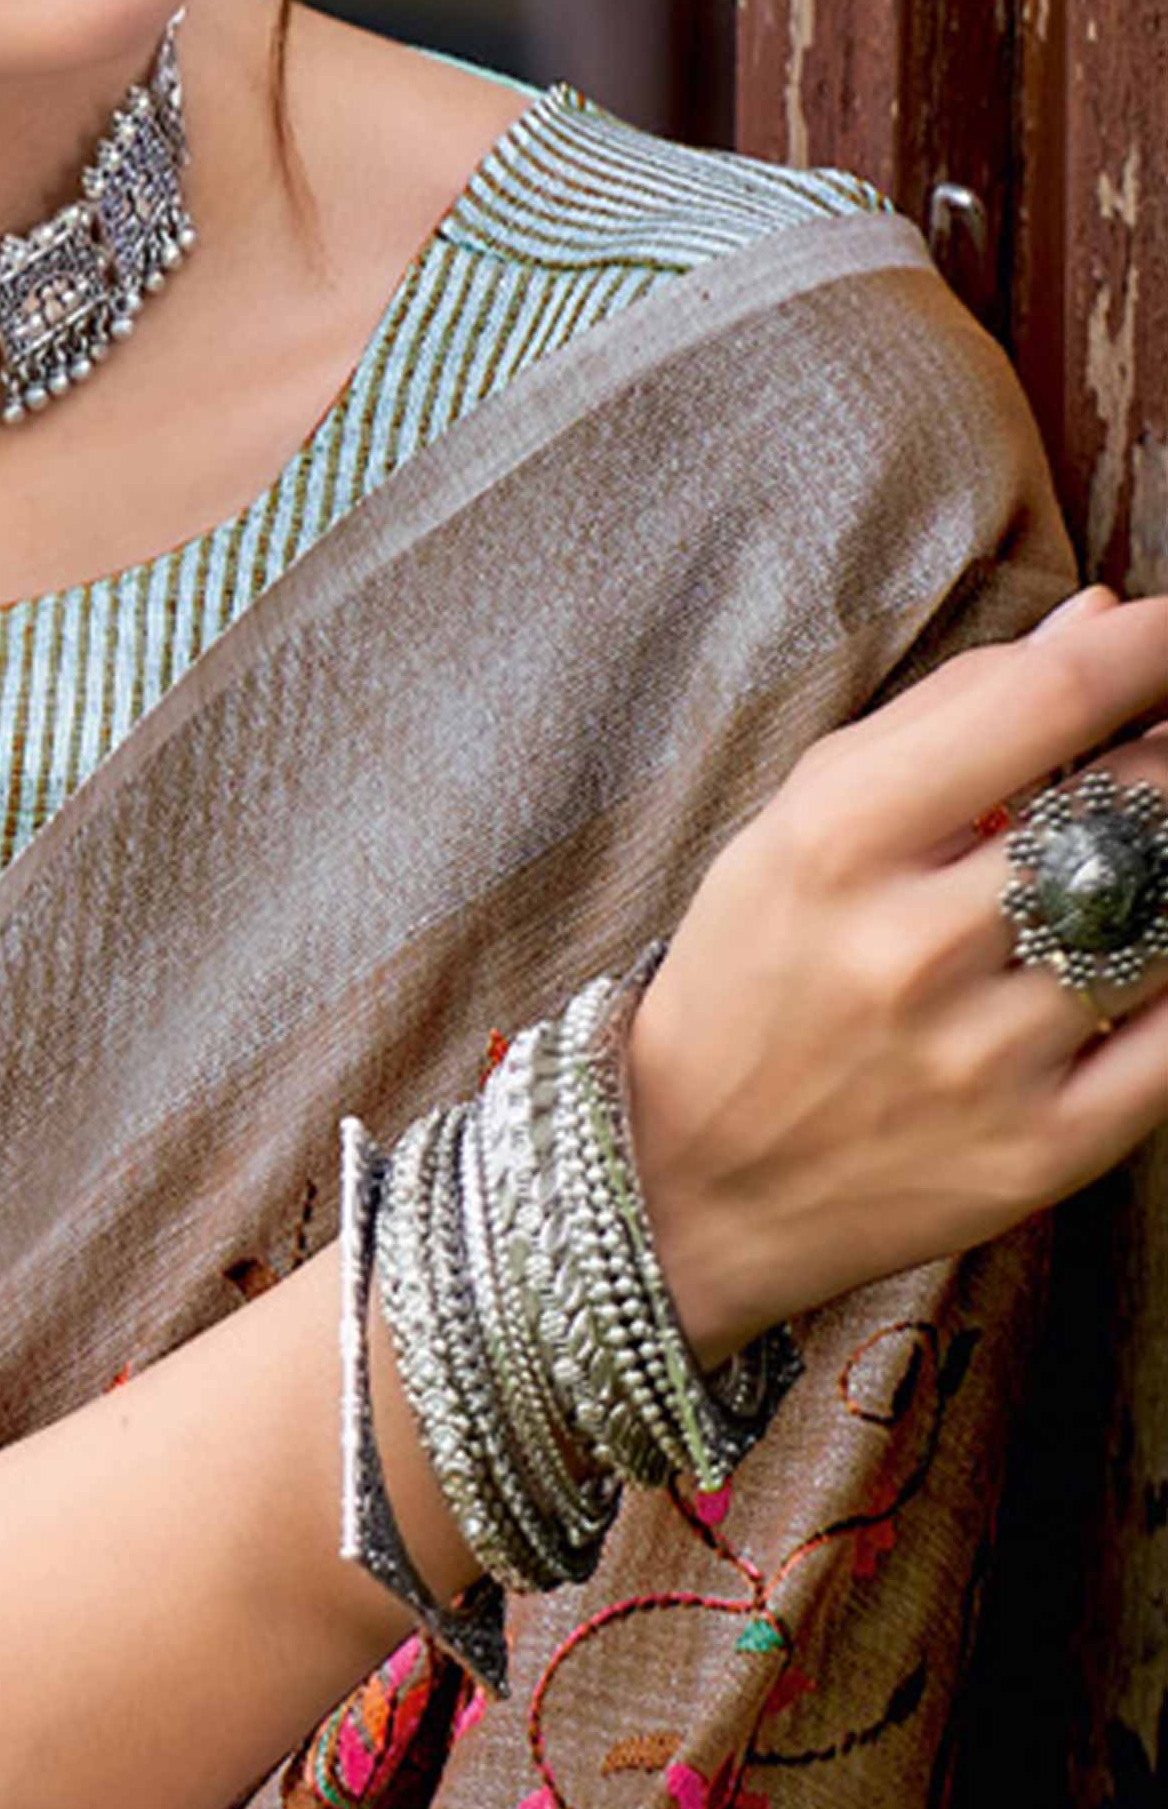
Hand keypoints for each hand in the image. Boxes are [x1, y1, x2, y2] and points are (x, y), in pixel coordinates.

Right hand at [625, 582, 1167, 1365]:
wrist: (687, 1188)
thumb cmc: (750, 981)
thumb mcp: (796, 825)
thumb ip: (949, 714)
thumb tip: (1105, 620)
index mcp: (834, 846)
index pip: (1050, 700)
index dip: (1155, 646)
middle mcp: (909, 952)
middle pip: (1137, 798)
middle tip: (1153, 755)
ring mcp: (982, 1062)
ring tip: (1124, 868)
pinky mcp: (1041, 1153)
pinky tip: (1139, 955)